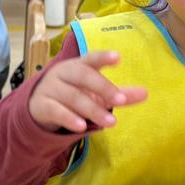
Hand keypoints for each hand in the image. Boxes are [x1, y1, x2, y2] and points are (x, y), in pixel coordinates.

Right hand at [29, 50, 146, 132]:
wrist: (38, 105)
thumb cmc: (73, 93)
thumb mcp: (95, 93)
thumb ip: (119, 93)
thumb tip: (146, 93)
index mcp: (79, 66)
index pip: (91, 58)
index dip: (103, 57)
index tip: (118, 58)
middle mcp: (64, 73)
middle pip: (83, 76)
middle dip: (103, 87)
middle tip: (120, 100)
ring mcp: (51, 89)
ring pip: (73, 97)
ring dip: (92, 109)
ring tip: (111, 122)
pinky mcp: (42, 106)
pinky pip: (56, 111)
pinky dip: (69, 118)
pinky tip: (81, 127)